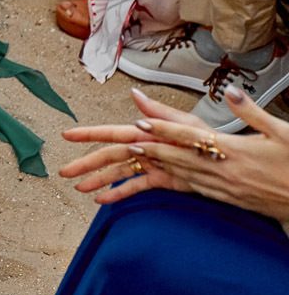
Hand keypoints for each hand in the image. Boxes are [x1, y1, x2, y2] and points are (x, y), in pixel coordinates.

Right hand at [58, 88, 205, 204]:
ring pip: (117, 173)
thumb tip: (134, 95)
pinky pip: (135, 187)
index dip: (89, 134)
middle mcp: (144, 148)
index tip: (67, 135)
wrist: (229, 163)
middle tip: (64, 172)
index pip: (111, 133)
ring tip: (80, 188)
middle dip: (85, 163)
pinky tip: (102, 200)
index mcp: (145, 133)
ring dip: (98, 180)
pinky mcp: (160, 180)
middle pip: (108, 156)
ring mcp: (150, 164)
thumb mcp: (184, 123)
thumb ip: (158, 112)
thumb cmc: (208, 139)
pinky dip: (118, 193)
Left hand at [124, 87, 288, 221]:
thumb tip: (232, 91)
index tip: (141, 122)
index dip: (164, 129)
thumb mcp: (283, 133)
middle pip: (179, 157)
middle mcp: (225, 171)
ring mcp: (225, 188)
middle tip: (127, 141)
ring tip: (139, 157)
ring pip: (184, 174)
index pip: (191, 138)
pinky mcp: (230, 199)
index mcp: (234, 152)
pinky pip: (197, 188)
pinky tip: (168, 175)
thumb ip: (252, 112)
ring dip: (159, 164)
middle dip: (151, 148)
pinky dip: (178, 179)